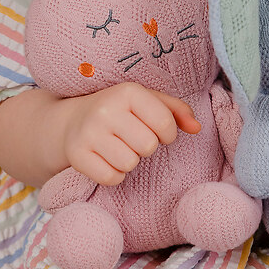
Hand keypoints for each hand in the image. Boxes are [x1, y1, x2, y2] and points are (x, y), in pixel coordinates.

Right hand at [61, 81, 200, 186]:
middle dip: (145, 147)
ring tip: (118, 147)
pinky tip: (106, 159)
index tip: (154, 129)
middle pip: (148, 146)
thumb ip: (177, 111)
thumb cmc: (119, 111)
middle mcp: (106, 109)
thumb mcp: (147, 102)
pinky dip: (113, 174)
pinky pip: (111, 177)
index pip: (166, 124)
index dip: (167, 133)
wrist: (71, 121)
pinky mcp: (76, 154)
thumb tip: (197, 127)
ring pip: (129, 163)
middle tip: (131, 138)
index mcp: (128, 91)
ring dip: (129, 161)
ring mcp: (88, 132)